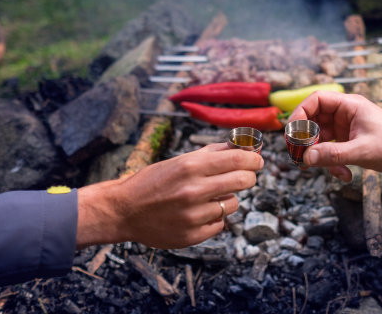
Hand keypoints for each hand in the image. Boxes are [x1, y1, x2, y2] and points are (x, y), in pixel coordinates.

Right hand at [77, 143, 263, 248]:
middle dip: (248, 177)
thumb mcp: (179, 161)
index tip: (258, 160)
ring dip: (228, 199)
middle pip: (243, 181)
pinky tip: (198, 213)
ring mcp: (193, 216)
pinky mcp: (192, 236)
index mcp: (190, 167)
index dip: (254, 159)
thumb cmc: (152, 182)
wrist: (123, 211)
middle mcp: (193, 190)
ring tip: (211, 197)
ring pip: (233, 204)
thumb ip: (211, 154)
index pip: (237, 159)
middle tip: (246, 177)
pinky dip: (214, 218)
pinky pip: (219, 224)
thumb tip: (241, 147)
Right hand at [289, 91, 381, 179]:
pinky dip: (331, 163)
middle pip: (313, 120)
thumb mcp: (363, 151)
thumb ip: (334, 154)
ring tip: (329, 170)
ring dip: (320, 156)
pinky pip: (329, 150)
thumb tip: (307, 158)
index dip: (300, 113)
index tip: (293, 132)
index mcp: (349, 105)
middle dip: (307, 140)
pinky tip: (343, 174)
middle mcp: (344, 113)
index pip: (316, 100)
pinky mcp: (347, 141)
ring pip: (319, 138)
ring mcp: (345, 127)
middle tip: (302, 157)